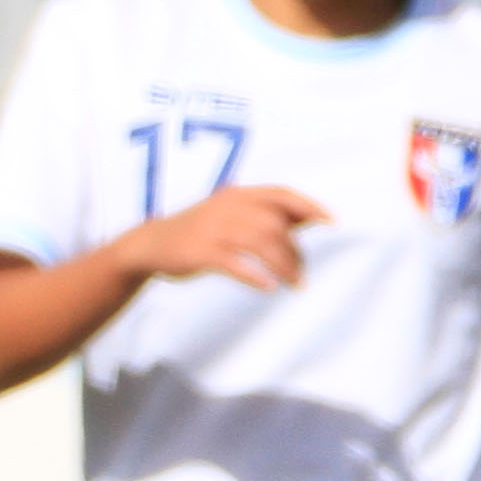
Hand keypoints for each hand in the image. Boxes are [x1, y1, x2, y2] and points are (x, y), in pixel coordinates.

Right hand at [112, 185, 332, 293]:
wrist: (150, 243)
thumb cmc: (198, 230)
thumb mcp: (231, 213)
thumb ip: (267, 215)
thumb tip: (310, 218)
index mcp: (238, 195)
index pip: (281, 194)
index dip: (309, 206)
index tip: (331, 222)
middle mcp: (227, 207)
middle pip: (275, 225)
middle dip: (295, 251)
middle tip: (302, 274)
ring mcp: (213, 229)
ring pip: (260, 244)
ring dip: (283, 265)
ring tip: (294, 284)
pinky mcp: (200, 252)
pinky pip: (235, 264)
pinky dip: (255, 276)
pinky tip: (267, 286)